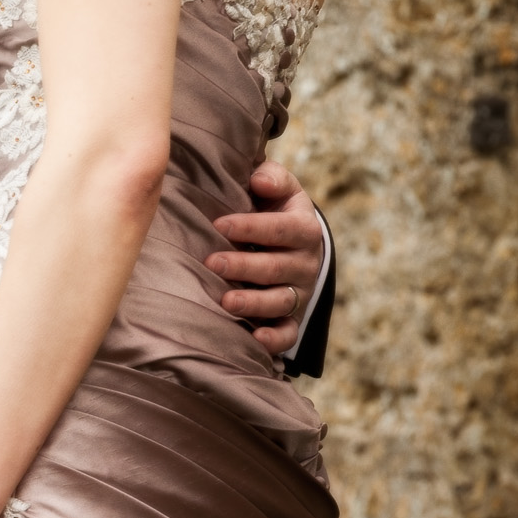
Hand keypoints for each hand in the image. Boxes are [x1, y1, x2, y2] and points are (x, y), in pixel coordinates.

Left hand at [205, 161, 324, 359]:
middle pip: (277, 267)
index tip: (220, 224)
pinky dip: (275, 340)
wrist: (296, 242)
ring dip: (254, 303)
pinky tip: (255, 339)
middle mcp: (306, 263)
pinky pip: (288, 333)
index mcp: (304, 229)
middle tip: (211, 262)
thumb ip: (272, 178)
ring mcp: (300, 292)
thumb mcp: (281, 187)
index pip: (281, 229)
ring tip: (225, 302)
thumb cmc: (276, 209)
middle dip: (244, 266)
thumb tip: (259, 180)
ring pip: (281, 301)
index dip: (251, 227)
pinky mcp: (292, 317)